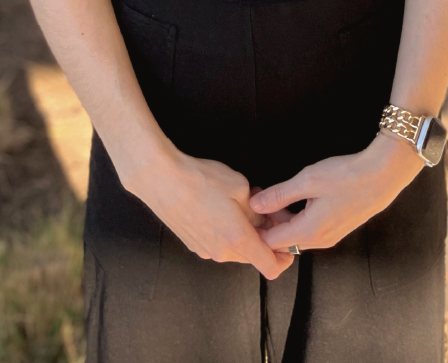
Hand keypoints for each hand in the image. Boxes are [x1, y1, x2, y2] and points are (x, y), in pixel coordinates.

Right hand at [129, 148, 294, 278]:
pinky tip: (222, 207)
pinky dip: (227, 232)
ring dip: (245, 233)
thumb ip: (258, 209)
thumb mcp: (239, 187)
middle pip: (254, 256)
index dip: (284, 256)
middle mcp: (222, 252)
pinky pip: (219, 244)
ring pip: (236, 249)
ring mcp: (206, 251)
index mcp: (238, 240)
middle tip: (266, 209)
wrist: (161, 179)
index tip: (286, 238)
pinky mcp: (194, 244)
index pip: (271, 267)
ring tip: (242, 203)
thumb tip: (266, 219)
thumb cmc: (200, 180)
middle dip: (264, 236)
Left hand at [249, 134, 425, 252]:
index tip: (247, 208)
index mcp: (309, 232)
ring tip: (275, 194)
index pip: (271, 243)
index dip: (256, 228)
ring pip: (297, 236)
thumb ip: (279, 195)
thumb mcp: (308, 180)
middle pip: (283, 241)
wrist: (382, 176)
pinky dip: (297, 218)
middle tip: (260, 196)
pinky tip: (296, 198)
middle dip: (268, 222)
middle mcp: (319, 241)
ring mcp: (330, 237)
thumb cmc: (345, 176)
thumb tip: (255, 205)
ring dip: (283, 219)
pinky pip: (309, 230)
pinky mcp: (337, 229)